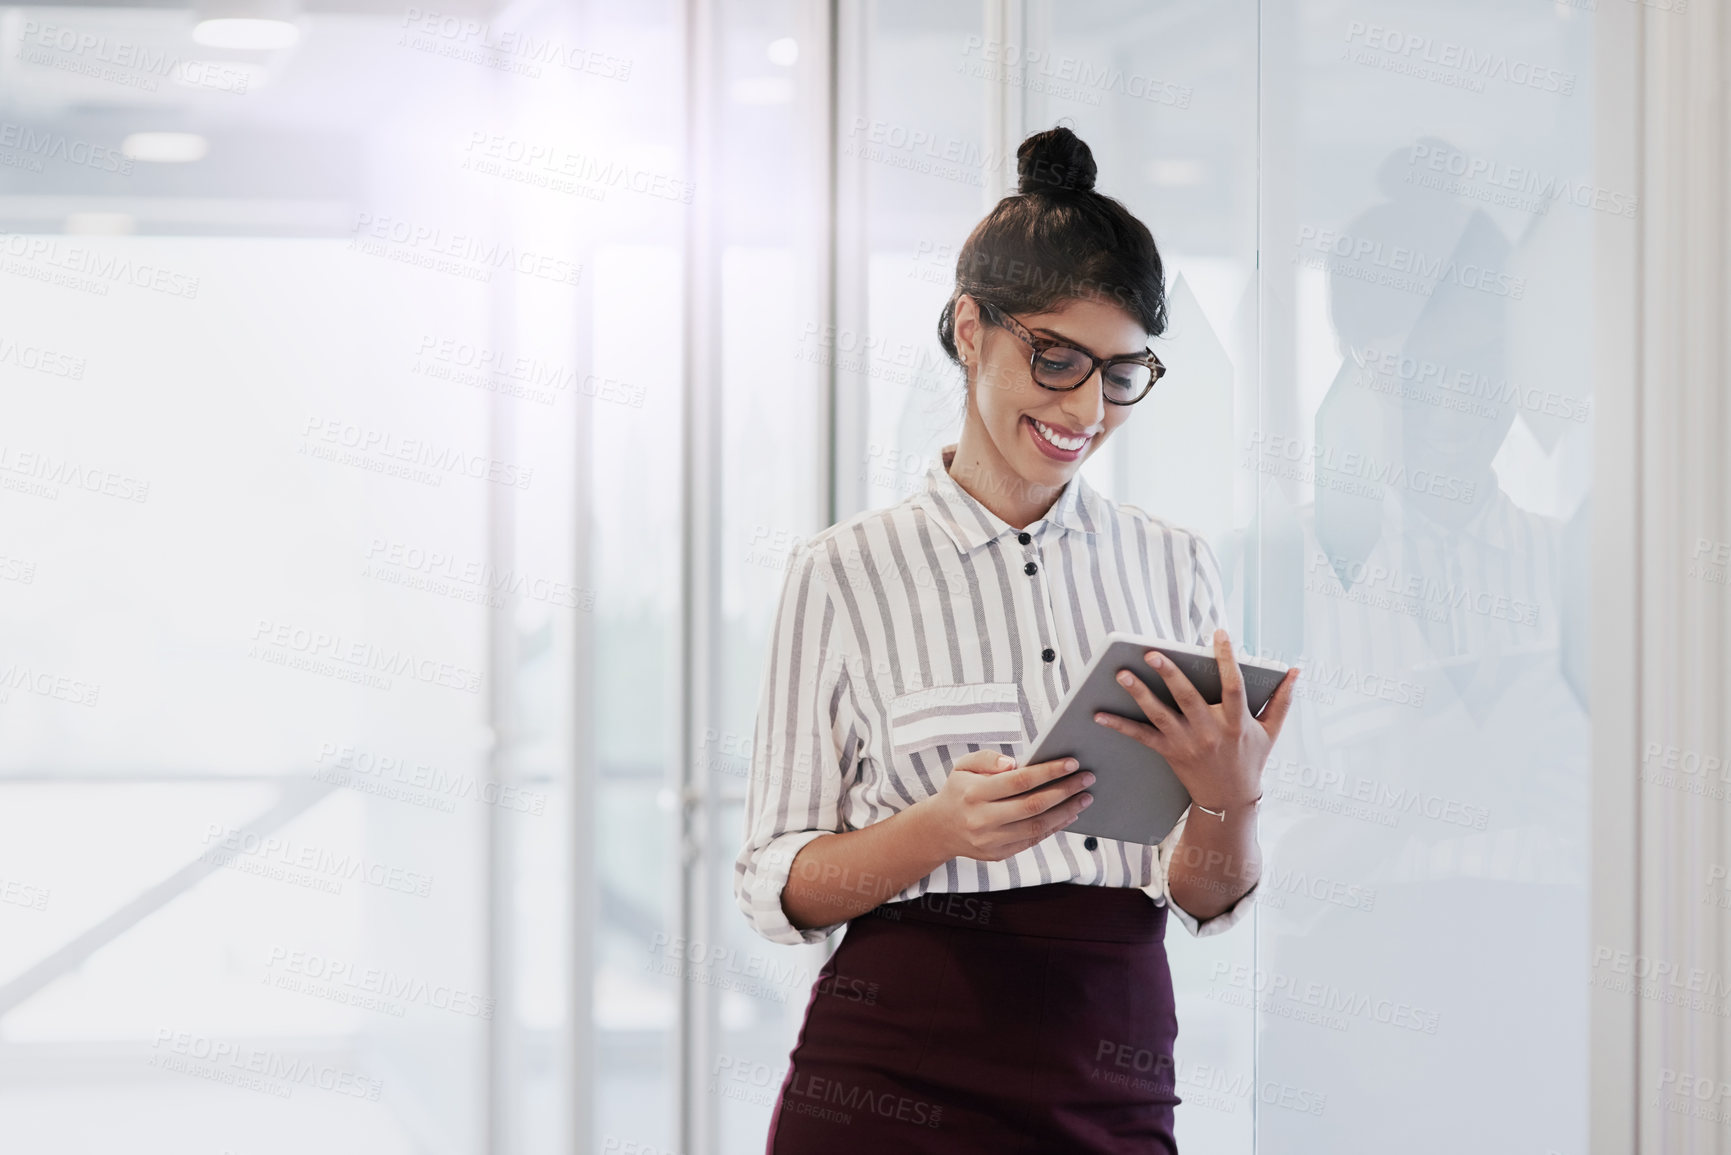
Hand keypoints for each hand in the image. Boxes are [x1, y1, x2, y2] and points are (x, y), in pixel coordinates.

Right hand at [920, 749, 1094, 861]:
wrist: (940, 829)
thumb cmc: (959, 790)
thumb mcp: (963, 766)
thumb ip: (987, 758)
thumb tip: (1015, 763)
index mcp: (974, 792)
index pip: (1019, 781)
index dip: (1048, 772)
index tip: (1072, 763)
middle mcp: (982, 819)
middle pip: (1033, 805)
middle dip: (1065, 791)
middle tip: (1088, 778)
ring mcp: (991, 840)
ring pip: (1037, 827)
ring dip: (1066, 812)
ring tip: (1085, 798)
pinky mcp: (998, 855)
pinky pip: (1032, 840)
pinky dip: (1054, 827)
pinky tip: (1069, 814)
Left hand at [1093, 629, 1299, 812]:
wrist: (1230, 800)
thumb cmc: (1251, 759)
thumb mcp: (1271, 731)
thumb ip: (1281, 700)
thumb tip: (1295, 671)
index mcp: (1237, 721)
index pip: (1233, 685)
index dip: (1227, 659)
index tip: (1218, 634)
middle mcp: (1210, 731)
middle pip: (1187, 698)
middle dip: (1169, 674)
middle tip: (1151, 652)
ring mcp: (1187, 742)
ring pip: (1160, 715)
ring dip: (1139, 694)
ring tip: (1121, 673)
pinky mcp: (1169, 753)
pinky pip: (1141, 737)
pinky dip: (1119, 725)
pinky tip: (1099, 713)